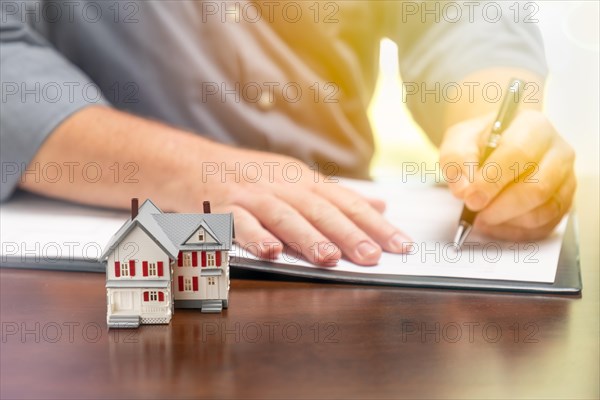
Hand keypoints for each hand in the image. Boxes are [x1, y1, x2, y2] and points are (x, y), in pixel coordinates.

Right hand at [199, 144, 411, 265]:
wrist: (190, 162)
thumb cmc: (247, 176)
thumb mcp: (294, 179)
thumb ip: (335, 196)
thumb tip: (377, 205)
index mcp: (302, 180)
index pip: (345, 202)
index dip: (374, 223)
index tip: (400, 243)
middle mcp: (281, 185)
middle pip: (320, 210)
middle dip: (349, 233)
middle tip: (373, 255)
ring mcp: (252, 195)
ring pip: (285, 216)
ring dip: (307, 236)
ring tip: (329, 257)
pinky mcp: (224, 206)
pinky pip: (240, 223)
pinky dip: (255, 236)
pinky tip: (271, 251)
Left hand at [439, 109, 575, 240]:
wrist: (495, 146)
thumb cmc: (481, 142)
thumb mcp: (459, 140)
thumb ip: (457, 159)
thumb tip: (464, 190)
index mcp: (533, 127)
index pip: (518, 154)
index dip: (492, 181)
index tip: (470, 198)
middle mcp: (558, 151)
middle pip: (537, 188)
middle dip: (501, 207)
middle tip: (476, 213)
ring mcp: (565, 179)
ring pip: (545, 210)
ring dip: (509, 221)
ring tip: (482, 219)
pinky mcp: (563, 203)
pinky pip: (545, 226)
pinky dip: (516, 232)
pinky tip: (495, 226)